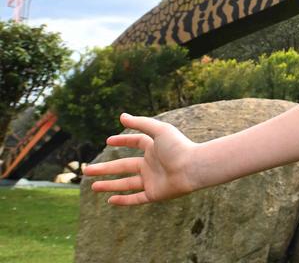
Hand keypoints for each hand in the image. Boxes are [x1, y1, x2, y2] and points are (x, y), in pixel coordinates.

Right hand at [82, 112, 200, 205]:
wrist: (193, 168)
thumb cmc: (178, 147)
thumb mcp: (159, 130)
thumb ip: (141, 123)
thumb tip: (121, 116)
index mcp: (154, 148)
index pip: (136, 143)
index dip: (123, 141)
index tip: (108, 141)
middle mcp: (152, 164)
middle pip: (124, 166)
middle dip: (105, 168)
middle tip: (87, 170)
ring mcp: (153, 180)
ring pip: (127, 184)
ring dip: (110, 185)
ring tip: (93, 186)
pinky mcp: (155, 194)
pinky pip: (136, 198)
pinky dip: (124, 200)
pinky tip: (110, 201)